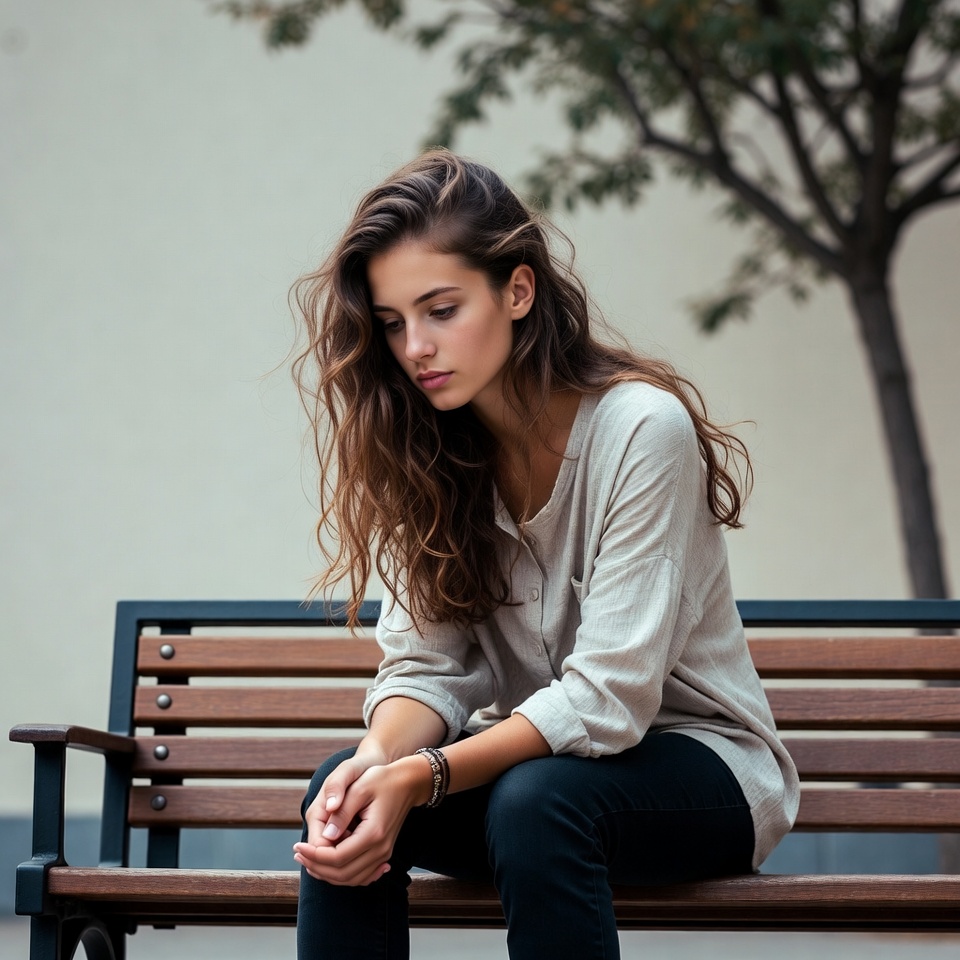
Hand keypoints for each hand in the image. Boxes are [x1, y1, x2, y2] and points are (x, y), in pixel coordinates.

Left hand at [293, 755, 429, 886]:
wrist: (408, 782)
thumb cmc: (382, 780)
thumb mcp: (359, 788)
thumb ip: (342, 813)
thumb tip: (325, 837)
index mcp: (373, 833)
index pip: (337, 857)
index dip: (314, 855)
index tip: (297, 845)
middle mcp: (380, 849)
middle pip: (342, 873)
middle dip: (316, 866)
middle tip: (298, 853)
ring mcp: (383, 854)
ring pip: (350, 878)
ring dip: (326, 873)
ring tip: (308, 859)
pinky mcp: (383, 853)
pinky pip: (361, 875)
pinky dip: (342, 875)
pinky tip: (328, 866)